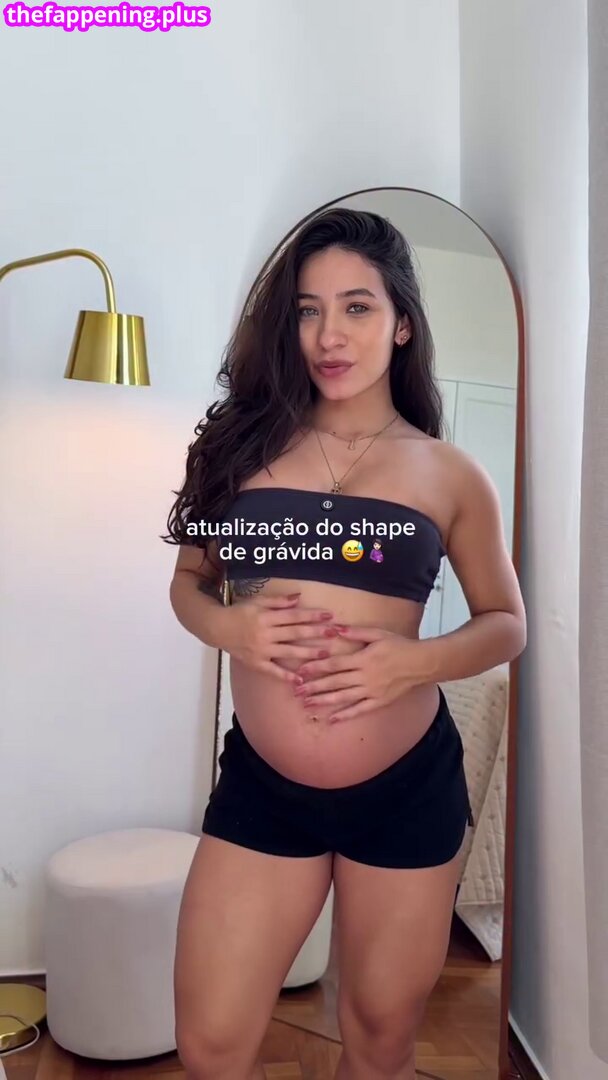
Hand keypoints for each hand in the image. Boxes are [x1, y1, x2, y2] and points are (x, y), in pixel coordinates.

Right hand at [220, 593, 337, 684]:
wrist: (217, 628)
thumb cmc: (240, 612)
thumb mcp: (257, 601)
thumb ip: (278, 601)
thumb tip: (299, 598)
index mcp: (266, 617)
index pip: (293, 616)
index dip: (311, 615)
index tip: (328, 615)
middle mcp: (265, 634)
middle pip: (294, 634)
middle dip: (315, 633)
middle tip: (334, 633)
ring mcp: (261, 650)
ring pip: (288, 653)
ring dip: (307, 654)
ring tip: (325, 654)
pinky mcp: (256, 663)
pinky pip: (273, 671)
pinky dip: (286, 676)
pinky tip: (300, 680)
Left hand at [294, 624, 434, 721]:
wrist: (421, 663)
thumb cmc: (399, 646)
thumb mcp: (378, 634)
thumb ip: (356, 632)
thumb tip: (335, 628)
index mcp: (362, 659)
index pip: (334, 664)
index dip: (316, 667)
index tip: (301, 671)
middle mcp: (365, 677)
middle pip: (335, 682)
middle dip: (314, 687)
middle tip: (296, 691)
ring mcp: (371, 691)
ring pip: (343, 698)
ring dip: (324, 701)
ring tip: (307, 705)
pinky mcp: (378, 701)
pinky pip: (359, 710)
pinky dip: (345, 715)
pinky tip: (332, 720)